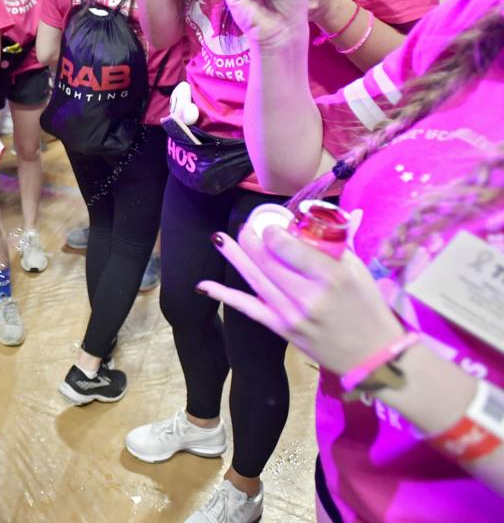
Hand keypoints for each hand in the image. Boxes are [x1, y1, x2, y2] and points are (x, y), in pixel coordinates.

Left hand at [197, 223, 405, 376]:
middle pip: (266, 260)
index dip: (272, 231)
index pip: (287, 246)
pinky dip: (224, 296)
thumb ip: (331, 246)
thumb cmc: (368, 308)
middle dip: (250, 239)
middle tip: (246, 226)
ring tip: (220, 239)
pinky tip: (203, 285)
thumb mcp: (357, 271)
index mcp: (331, 276)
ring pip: (254, 279)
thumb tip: (307, 221)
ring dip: (234, 256)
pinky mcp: (281, 330)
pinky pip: (248, 309)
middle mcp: (308, 295)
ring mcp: (291, 314)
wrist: (375, 357)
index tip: (271, 225)